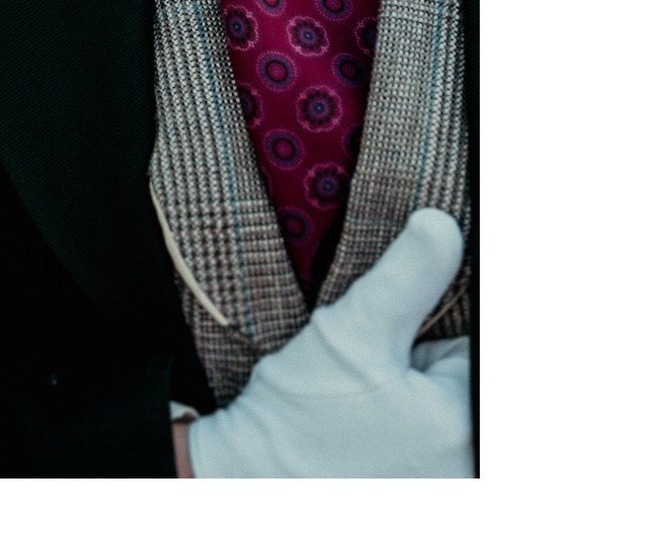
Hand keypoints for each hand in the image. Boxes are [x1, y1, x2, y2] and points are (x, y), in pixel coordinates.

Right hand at [185, 208, 472, 477]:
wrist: (247, 481)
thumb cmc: (300, 414)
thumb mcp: (353, 331)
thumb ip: (408, 275)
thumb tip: (442, 225)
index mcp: (464, 423)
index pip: (467, 348)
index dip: (427, 327)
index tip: (393, 336)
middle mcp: (463, 464)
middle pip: (453, 379)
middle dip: (417, 359)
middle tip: (369, 369)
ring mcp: (440, 482)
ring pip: (433, 407)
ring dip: (403, 391)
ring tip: (358, 397)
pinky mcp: (412, 489)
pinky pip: (419, 442)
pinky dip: (394, 425)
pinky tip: (359, 427)